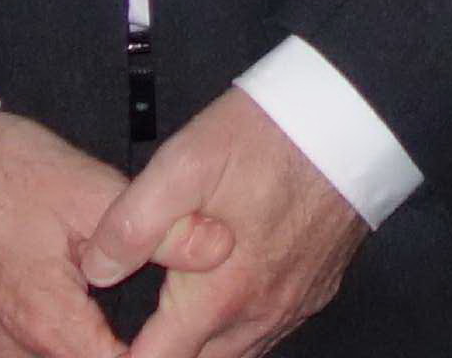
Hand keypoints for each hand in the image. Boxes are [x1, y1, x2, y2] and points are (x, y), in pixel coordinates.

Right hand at [0, 110, 232, 357]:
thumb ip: (162, 230)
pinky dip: (45, 350)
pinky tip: (68, 323)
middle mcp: (12, 354)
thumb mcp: (92, 192)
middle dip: (118, 356)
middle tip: (152, 333)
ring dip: (81, 353)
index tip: (178, 339)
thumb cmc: (4, 175)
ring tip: (111, 330)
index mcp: (51, 329)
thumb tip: (220, 248)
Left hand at [82, 88, 367, 357]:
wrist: (353, 117)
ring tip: (174, 314)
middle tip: (139, 323)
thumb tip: (97, 268)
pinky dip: (238, 326)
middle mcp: (259, 314)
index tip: (103, 340)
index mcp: (219, 296)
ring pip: (234, 353)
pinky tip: (225, 291)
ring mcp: (293, 305)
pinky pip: (268, 330)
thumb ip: (132, 222)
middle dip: (163, 351)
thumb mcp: (184, 163)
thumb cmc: (269, 135)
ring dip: (201, 342)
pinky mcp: (317, 289)